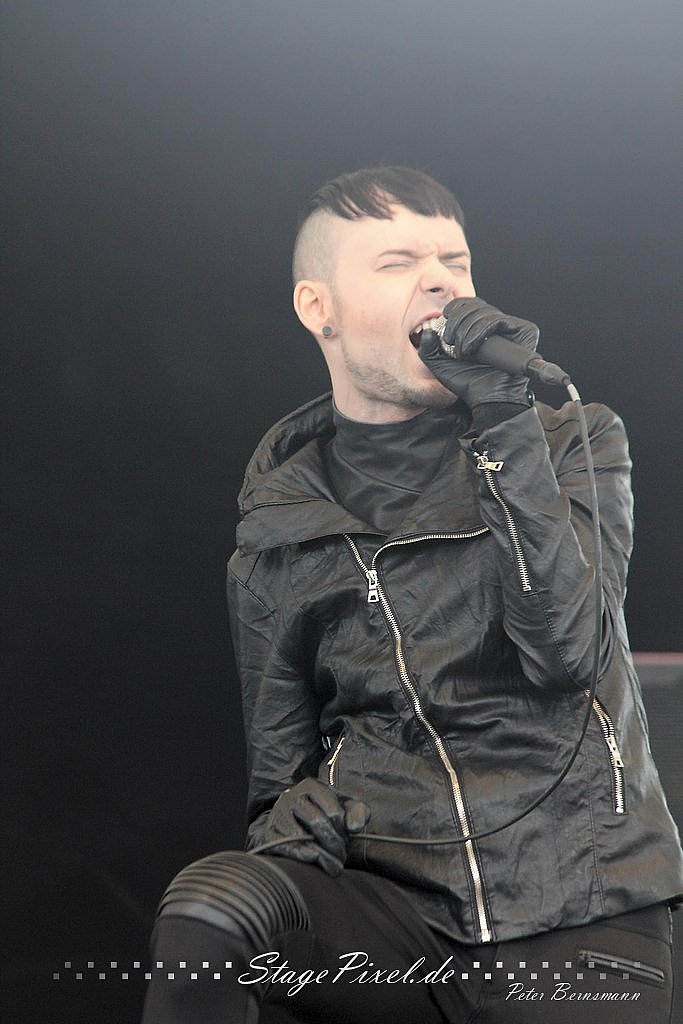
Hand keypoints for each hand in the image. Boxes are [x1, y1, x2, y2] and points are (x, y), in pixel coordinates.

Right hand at [254, 778, 369, 876]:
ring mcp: (277, 814)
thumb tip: (355, 827)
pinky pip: (284, 846)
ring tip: (333, 866)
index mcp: (311, 786)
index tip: (347, 840)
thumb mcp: (343, 808)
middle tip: (342, 857)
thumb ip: (358, 812)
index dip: (344, 830)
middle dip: (335, 844)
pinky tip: (314, 859)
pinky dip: (301, 855)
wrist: (290, 823)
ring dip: (322, 855)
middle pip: (318, 822)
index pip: (333, 810)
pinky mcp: (268, 833)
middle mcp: (291, 796)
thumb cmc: (322, 815)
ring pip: (301, 837)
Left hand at [419, 297, 538, 411]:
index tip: (445, 331)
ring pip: (485, 311)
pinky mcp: (524, 330)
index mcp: (480, 326)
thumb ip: (428, 347)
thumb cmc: (469, 383)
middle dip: (457, 323)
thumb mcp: (440, 364)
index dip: (454, 311)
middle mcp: (497, 324)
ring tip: (462, 352)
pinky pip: (498, 320)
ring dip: (467, 331)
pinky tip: (471, 348)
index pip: (468, 304)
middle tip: (451, 342)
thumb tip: (427, 330)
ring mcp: (511, 326)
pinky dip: (480, 331)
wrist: (486, 398)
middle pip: (475, 305)